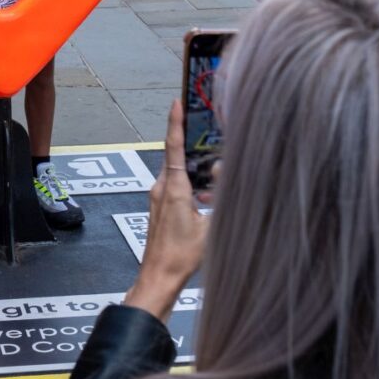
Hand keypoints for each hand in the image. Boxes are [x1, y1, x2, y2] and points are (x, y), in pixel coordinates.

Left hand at [124, 99, 209, 324]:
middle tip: (207, 139)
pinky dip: (190, 188)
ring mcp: (158, 197)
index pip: (174, 146)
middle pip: (178, 157)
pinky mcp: (159, 207)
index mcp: (174, 187)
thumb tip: (220, 173)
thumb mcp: (210, 225)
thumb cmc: (181, 256)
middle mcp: (161, 187)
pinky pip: (176, 187)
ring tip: (211, 190)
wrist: (159, 276)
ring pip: (179, 174)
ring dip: (194, 175)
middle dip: (192, 148)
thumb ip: (217, 196)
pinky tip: (204, 204)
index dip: (175, 122)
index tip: (176, 102)